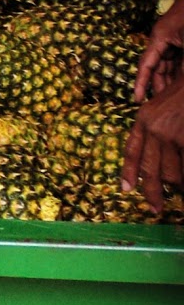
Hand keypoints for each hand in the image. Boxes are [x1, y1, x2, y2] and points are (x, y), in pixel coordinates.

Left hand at [121, 73, 183, 213]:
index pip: (132, 151)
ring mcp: (171, 136)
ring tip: (181, 193)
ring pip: (172, 175)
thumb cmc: (182, 95)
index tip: (126, 189)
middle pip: (151, 171)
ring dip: (179, 186)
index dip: (129, 172)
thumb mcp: (162, 108)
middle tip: (155, 209)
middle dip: (153, 193)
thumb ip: (155, 130)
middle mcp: (154, 128)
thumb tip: (158, 162)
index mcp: (144, 118)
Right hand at [132, 0, 183, 102]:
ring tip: (172, 97)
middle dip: (159, 85)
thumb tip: (179, 85)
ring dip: (171, 79)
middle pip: (157, 67)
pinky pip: (179, 59)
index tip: (137, 100)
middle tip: (161, 104)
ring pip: (169, 64)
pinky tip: (181, 83)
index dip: (141, 83)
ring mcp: (174, 38)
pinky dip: (179, 71)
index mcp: (159, 37)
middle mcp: (163, 39)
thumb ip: (183, 65)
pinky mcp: (183, 39)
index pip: (145, 65)